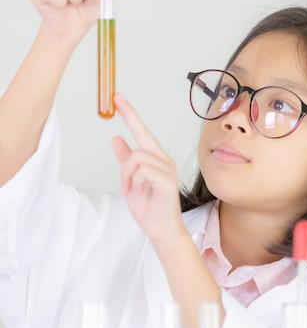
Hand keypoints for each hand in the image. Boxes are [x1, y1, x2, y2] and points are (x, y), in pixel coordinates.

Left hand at [111, 93, 185, 247]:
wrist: (162, 231)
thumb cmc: (150, 208)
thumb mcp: (130, 181)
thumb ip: (125, 161)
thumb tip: (116, 139)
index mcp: (157, 159)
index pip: (142, 132)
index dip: (131, 114)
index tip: (119, 97)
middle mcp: (165, 160)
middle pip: (140, 141)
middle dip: (128, 140)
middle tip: (123, 153)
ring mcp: (168, 169)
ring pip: (137, 157)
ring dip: (127, 175)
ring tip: (130, 190)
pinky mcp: (167, 180)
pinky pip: (142, 170)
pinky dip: (134, 182)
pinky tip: (138, 192)